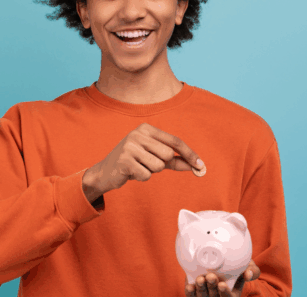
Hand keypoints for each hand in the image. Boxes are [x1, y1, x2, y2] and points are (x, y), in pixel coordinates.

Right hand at [88, 123, 204, 193]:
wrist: (106, 172)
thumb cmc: (134, 163)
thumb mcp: (155, 158)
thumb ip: (175, 161)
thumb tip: (196, 166)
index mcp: (146, 129)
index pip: (174, 141)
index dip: (189, 153)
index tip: (200, 165)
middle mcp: (138, 134)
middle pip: (167, 154)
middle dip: (161, 164)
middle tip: (147, 164)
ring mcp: (130, 146)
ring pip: (158, 166)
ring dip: (151, 171)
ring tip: (138, 168)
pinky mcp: (124, 160)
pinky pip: (146, 174)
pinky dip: (142, 177)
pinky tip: (131, 173)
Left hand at [184, 260, 260, 296]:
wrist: (224, 263)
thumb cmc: (238, 267)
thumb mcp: (248, 268)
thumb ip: (252, 271)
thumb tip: (249, 274)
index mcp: (232, 294)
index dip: (225, 292)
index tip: (222, 284)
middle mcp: (218, 296)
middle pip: (214, 296)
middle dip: (212, 287)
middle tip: (210, 276)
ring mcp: (206, 295)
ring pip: (202, 296)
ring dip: (201, 288)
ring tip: (200, 278)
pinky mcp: (196, 291)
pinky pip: (192, 295)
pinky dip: (190, 292)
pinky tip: (190, 286)